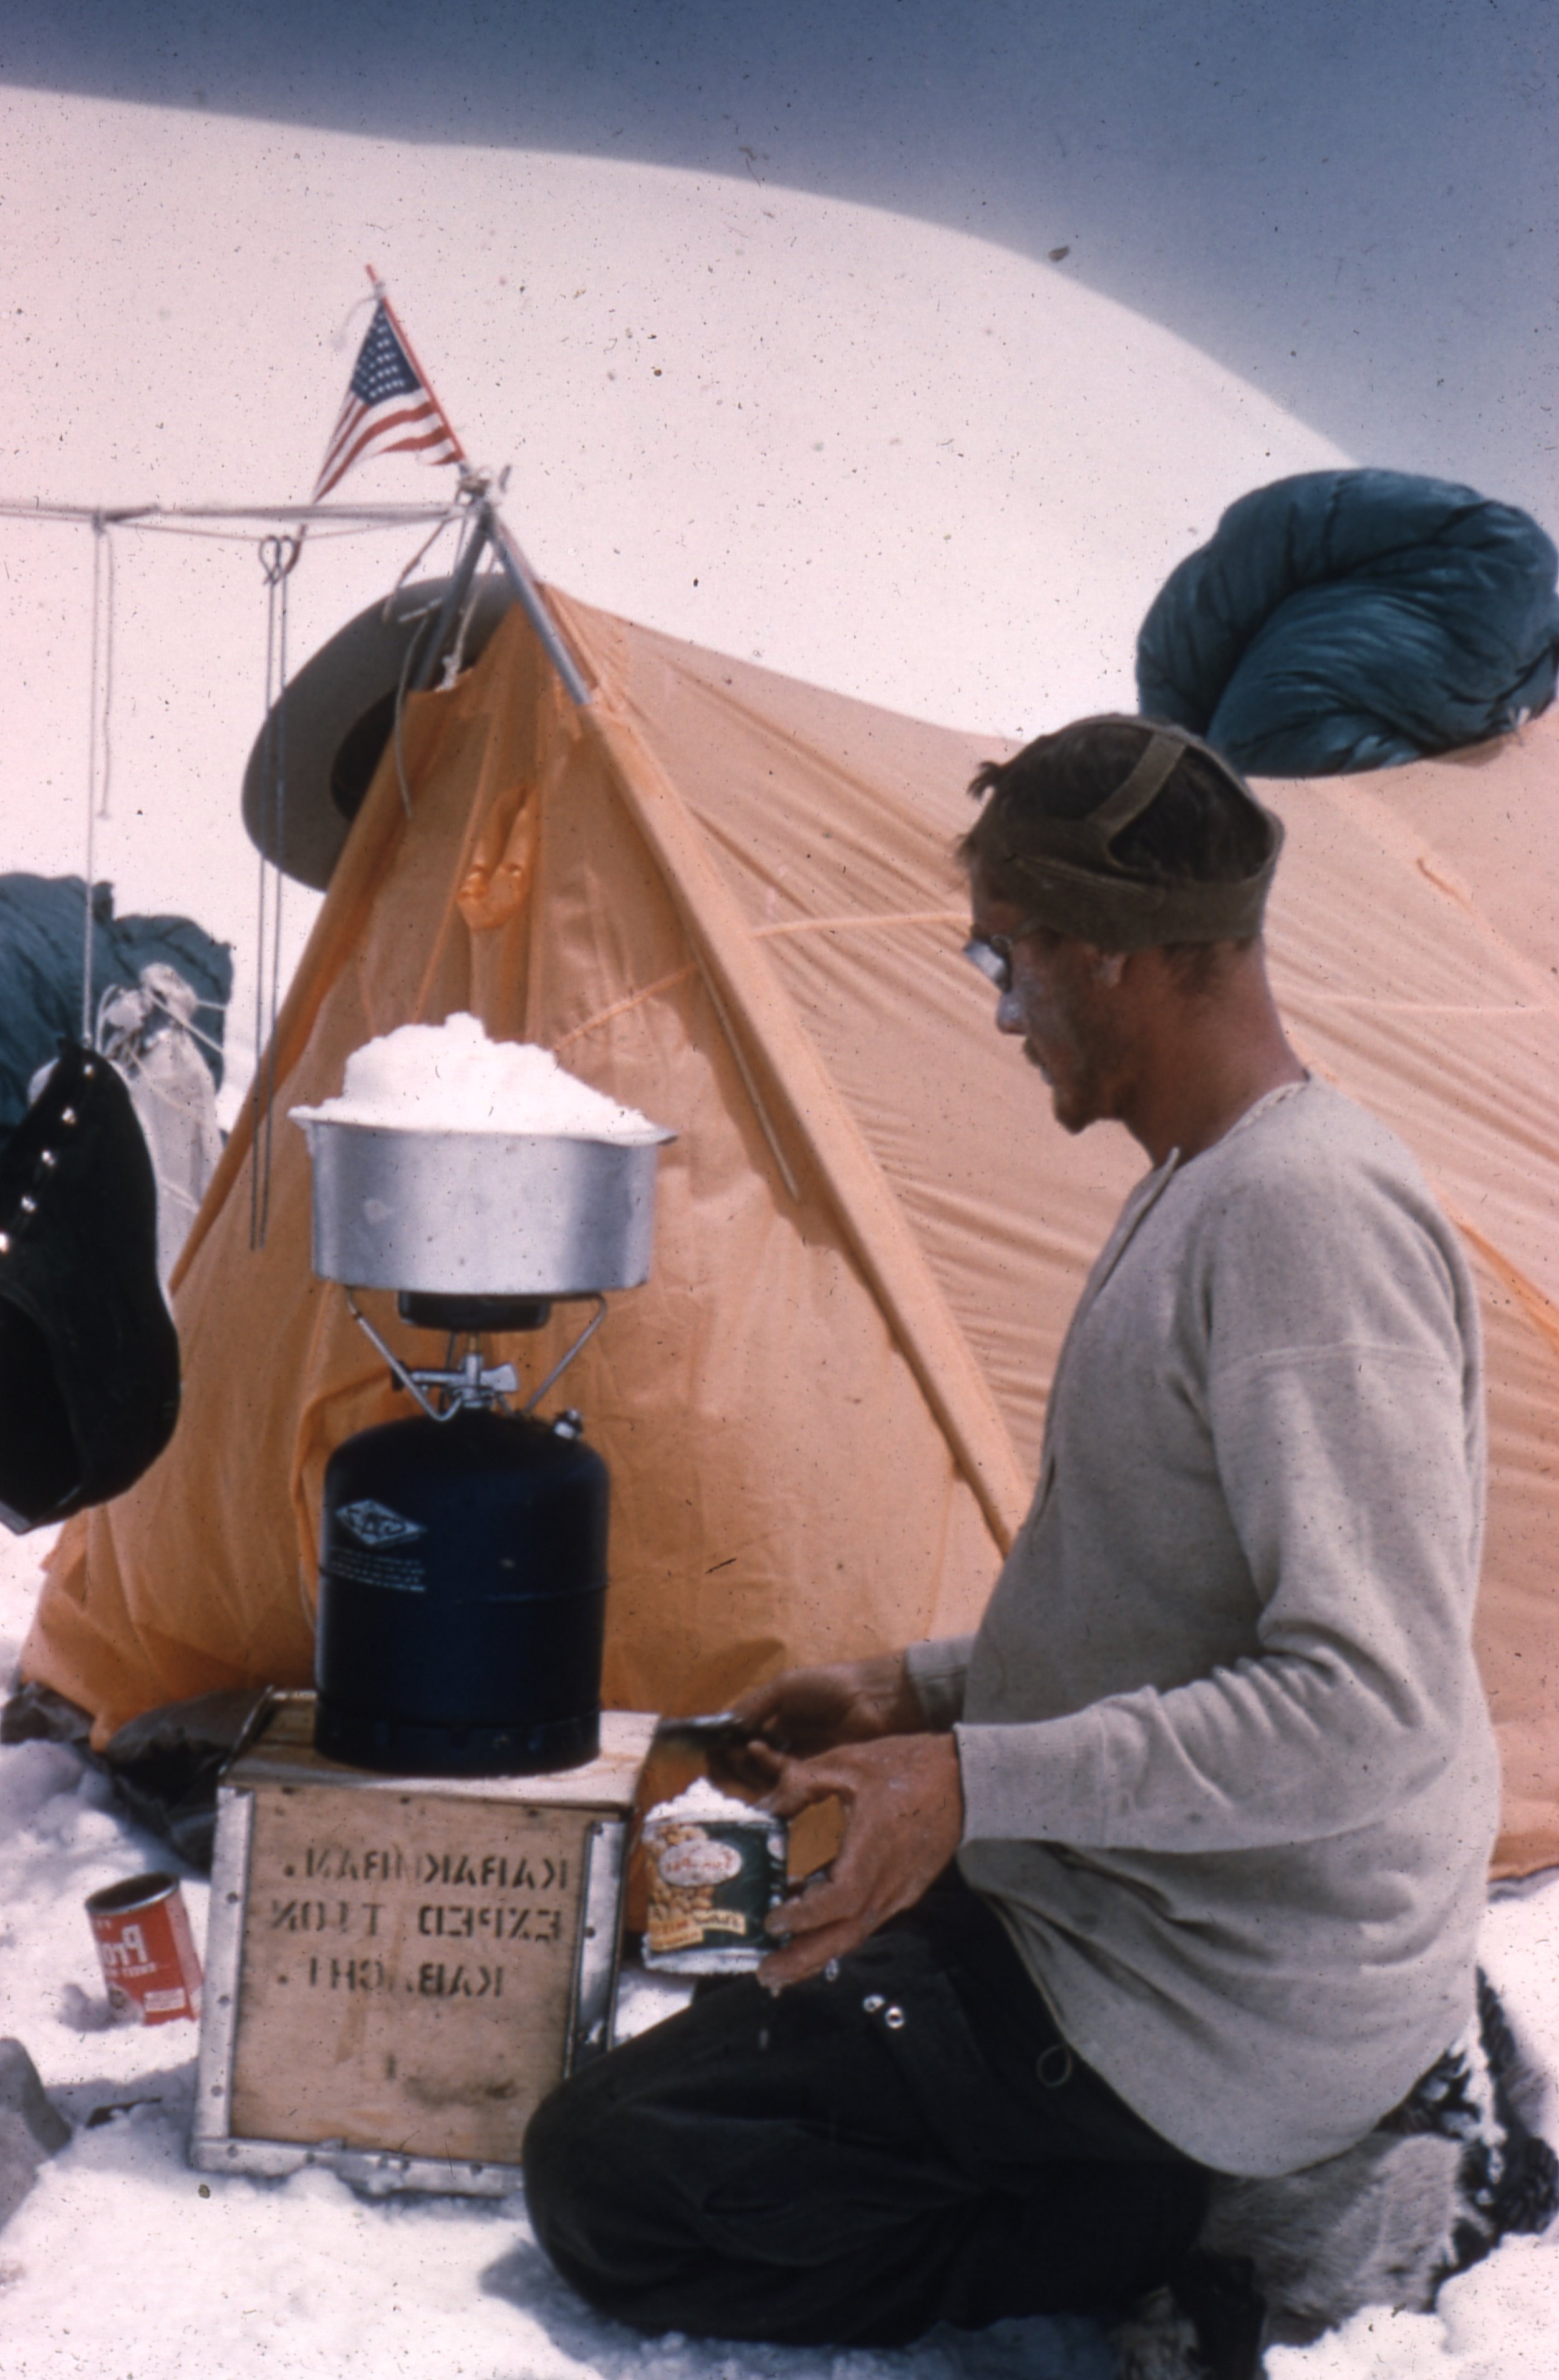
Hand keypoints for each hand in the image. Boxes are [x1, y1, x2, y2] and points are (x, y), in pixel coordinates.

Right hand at [709, 1652, 924, 1791]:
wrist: (871, 1700)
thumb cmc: (829, 1685)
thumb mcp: (785, 1686)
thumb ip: (755, 1705)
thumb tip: (727, 1727)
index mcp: (772, 1712)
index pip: (739, 1733)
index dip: (722, 1742)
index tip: (708, 1748)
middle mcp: (780, 1735)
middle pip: (746, 1756)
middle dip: (730, 1761)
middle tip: (718, 1762)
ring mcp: (795, 1754)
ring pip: (762, 1771)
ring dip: (745, 1770)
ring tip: (737, 1761)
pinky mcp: (811, 1770)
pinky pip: (783, 1779)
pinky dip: (766, 1775)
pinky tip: (755, 1763)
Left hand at [753, 1731, 963, 1988]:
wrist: (962, 1779)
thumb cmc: (905, 1767)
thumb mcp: (845, 1763)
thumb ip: (799, 1785)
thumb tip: (761, 1809)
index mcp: (873, 1850)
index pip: (838, 1900)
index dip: (804, 1916)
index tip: (773, 1919)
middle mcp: (887, 1882)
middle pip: (845, 1936)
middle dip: (803, 1961)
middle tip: (765, 1973)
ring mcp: (898, 1891)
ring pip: (854, 1934)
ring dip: (816, 1954)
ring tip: (780, 1965)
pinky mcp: (902, 1891)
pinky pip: (865, 1921)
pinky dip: (836, 1934)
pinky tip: (811, 1932)